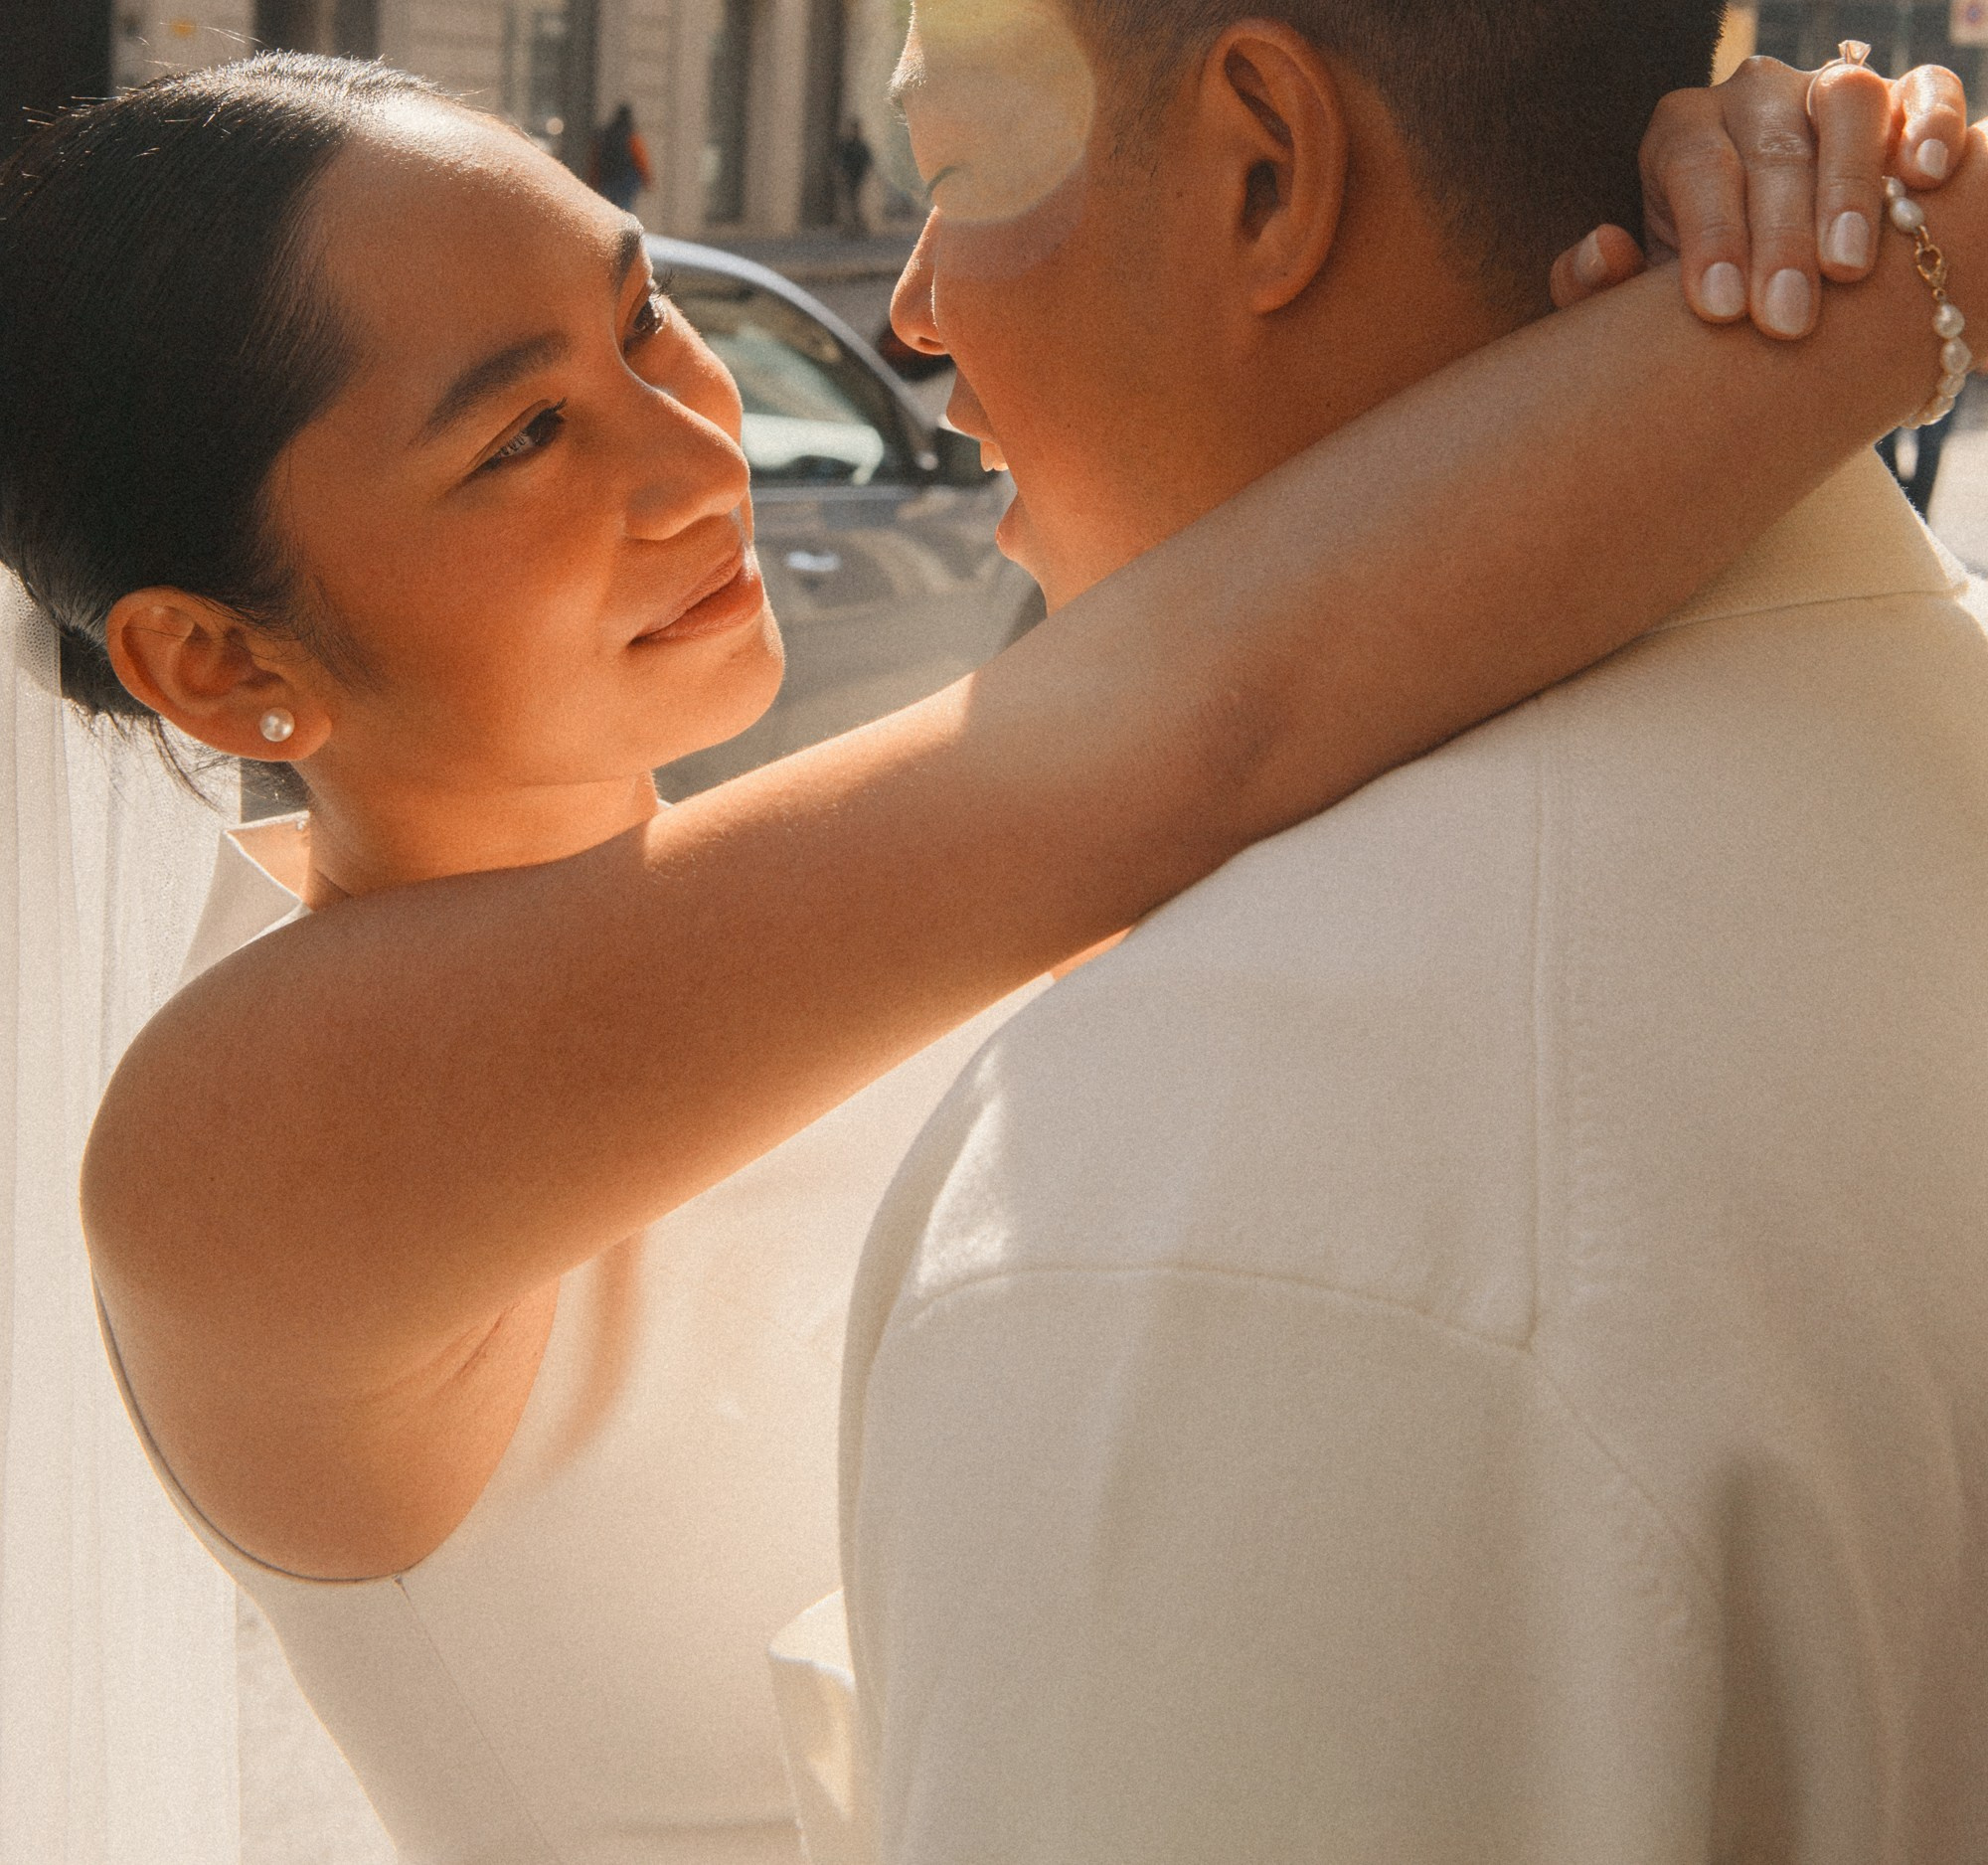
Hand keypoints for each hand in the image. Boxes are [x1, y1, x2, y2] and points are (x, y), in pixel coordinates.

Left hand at [1551, 56, 1971, 337]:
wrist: (1782, 279)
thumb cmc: (1703, 287)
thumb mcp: (1639, 297)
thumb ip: (1596, 285)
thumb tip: (1599, 249)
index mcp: (1682, 134)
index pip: (1695, 169)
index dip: (1710, 237)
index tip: (1721, 310)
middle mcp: (1753, 98)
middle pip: (1771, 148)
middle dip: (1779, 239)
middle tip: (1785, 321)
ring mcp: (1826, 90)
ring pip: (1845, 107)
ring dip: (1850, 188)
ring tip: (1849, 270)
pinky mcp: (1901, 98)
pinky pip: (1925, 90)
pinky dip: (1929, 124)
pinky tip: (1925, 179)